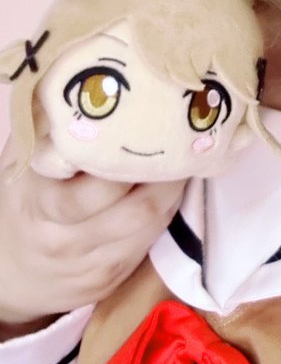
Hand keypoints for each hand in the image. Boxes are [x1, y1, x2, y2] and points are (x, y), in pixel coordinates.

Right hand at [0, 139, 184, 329]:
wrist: (8, 272)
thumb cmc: (22, 202)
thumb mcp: (24, 164)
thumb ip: (49, 128)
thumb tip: (82, 82)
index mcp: (40, 202)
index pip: (100, 185)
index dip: (133, 158)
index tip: (150, 129)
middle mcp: (64, 238)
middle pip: (138, 209)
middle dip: (167, 176)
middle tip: (181, 145)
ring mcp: (89, 265)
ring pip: (151, 226)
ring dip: (173, 194)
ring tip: (181, 164)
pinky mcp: (109, 281)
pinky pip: (149, 243)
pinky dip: (165, 215)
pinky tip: (168, 192)